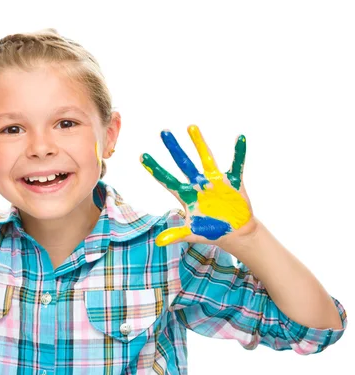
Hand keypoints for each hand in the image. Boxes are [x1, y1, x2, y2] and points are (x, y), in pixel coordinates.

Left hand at [140, 125, 254, 245]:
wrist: (235, 232)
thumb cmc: (211, 231)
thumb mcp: (192, 233)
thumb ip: (176, 234)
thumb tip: (159, 242)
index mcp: (186, 196)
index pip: (167, 180)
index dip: (155, 169)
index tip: (141, 156)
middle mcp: (198, 184)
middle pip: (183, 163)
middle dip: (173, 148)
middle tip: (163, 131)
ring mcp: (215, 182)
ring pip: (206, 158)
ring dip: (199, 143)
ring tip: (191, 126)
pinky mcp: (232, 183)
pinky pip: (236, 165)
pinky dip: (239, 153)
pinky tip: (239, 138)